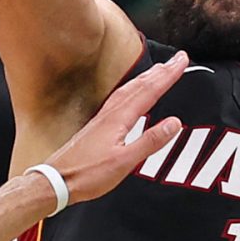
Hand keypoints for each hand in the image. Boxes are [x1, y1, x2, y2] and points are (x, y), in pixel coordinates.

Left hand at [38, 51, 186, 203]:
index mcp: (119, 119)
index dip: (168, 75)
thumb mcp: (125, 162)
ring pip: (129, 90)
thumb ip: (150, 141)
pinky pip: (119, 98)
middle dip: (161, 71)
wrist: (57, 181)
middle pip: (139, 85)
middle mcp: (110, 113)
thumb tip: (174, 123)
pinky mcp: (98, 125)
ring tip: (159, 70)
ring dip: (146, 78)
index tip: (182, 61)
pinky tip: (132, 94)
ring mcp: (103, 118)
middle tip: (177, 59)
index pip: (149, 91)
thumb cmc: (87, 174)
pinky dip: (132, 89)